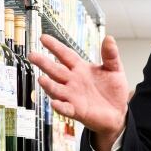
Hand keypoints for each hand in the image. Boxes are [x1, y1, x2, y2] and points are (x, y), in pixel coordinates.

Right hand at [28, 35, 128, 150]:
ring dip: (49, 85)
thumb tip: (109, 38)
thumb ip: (110, 55)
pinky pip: (66, 108)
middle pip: (55, 70)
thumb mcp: (114, 69)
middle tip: (32, 55)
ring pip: (57, 89)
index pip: (65, 55)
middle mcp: (72, 81)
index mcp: (80, 68)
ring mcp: (73, 96)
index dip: (55, 46)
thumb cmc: (113, 90)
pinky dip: (60, 107)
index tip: (43, 38)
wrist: (118, 112)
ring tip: (41, 79)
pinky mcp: (77, 111)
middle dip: (44, 63)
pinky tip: (55, 104)